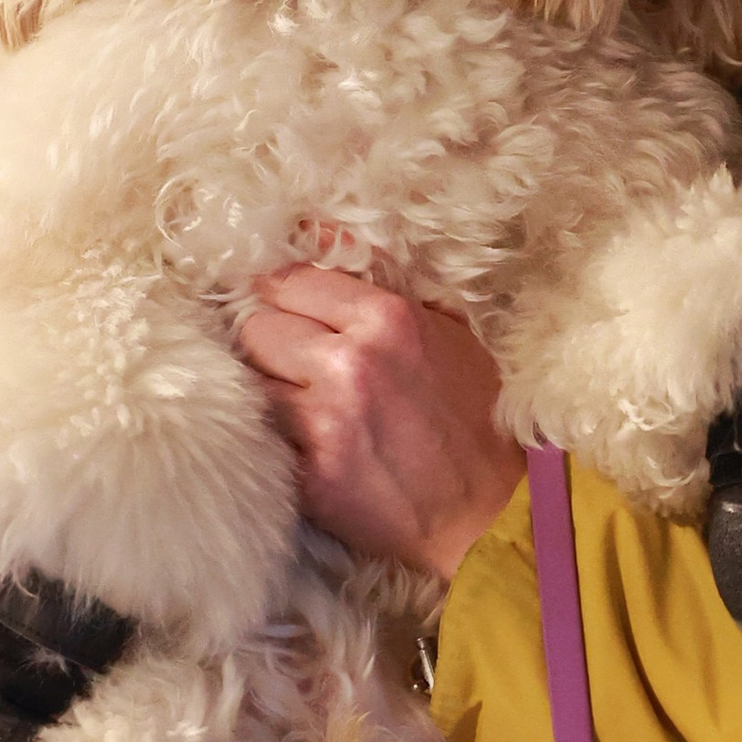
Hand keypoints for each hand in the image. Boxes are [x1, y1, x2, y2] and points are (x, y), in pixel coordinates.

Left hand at [241, 264, 520, 579]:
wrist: (490, 511)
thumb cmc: (475, 416)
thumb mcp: (448, 331)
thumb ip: (383, 282)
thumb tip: (316, 231)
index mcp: (386, 318)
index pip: (289, 282)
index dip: (282, 295)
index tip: (284, 308)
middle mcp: (349, 362)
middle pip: (258, 327)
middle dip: (272, 341)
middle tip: (294, 360)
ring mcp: (324, 421)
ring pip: (251, 381)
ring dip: (270, 389)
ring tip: (300, 402)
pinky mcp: (310, 472)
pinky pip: (263, 435)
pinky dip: (278, 435)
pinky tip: (306, 440)